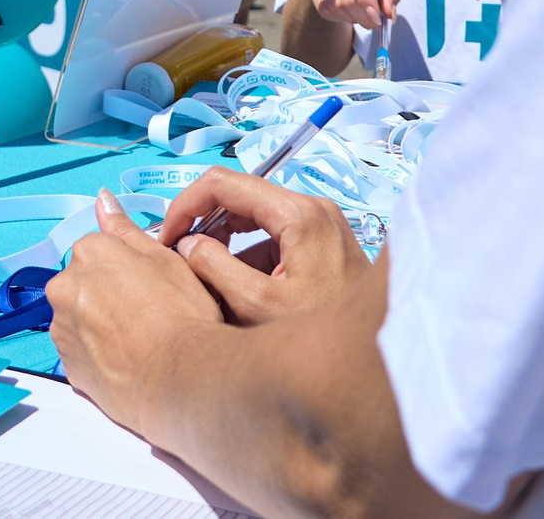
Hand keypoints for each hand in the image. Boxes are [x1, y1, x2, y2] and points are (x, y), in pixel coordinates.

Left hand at [47, 189, 223, 435]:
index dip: (128, 269)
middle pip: (84, 283)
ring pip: (80, 318)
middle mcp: (65, 286)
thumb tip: (102, 199)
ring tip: (138, 341)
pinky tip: (127, 360)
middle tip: (146, 313)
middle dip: (107, 294)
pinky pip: (81, 352)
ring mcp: (63, 328)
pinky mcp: (68, 366)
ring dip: (99, 325)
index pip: (100, 250)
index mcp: (89, 252)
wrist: (179, 377)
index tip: (148, 285)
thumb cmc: (180, 314)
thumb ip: (125, 228)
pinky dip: (98, 354)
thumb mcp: (164, 257)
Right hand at [155, 168, 372, 327]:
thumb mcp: (257, 305)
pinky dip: (248, 254)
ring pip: (255, 217)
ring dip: (225, 241)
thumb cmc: (326, 336)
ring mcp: (320, 224)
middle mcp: (312, 208)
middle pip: (239, 196)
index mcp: (298, 214)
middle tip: (179, 256)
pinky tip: (237, 288)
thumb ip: (214, 267)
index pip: (222, 183)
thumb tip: (187, 245)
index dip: (185, 206)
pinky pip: (273, 236)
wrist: (376, 359)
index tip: (167, 236)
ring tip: (204, 276)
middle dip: (204, 224)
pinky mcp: (323, 243)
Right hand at [304, 0, 397, 27]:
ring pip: (333, 6)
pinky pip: (323, 8)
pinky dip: (337, 17)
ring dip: (351, 19)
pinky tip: (347, 12)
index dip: (366, 2)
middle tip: (373, 22)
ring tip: (360, 14)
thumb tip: (389, 16)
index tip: (377, 20)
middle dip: (362, 18)